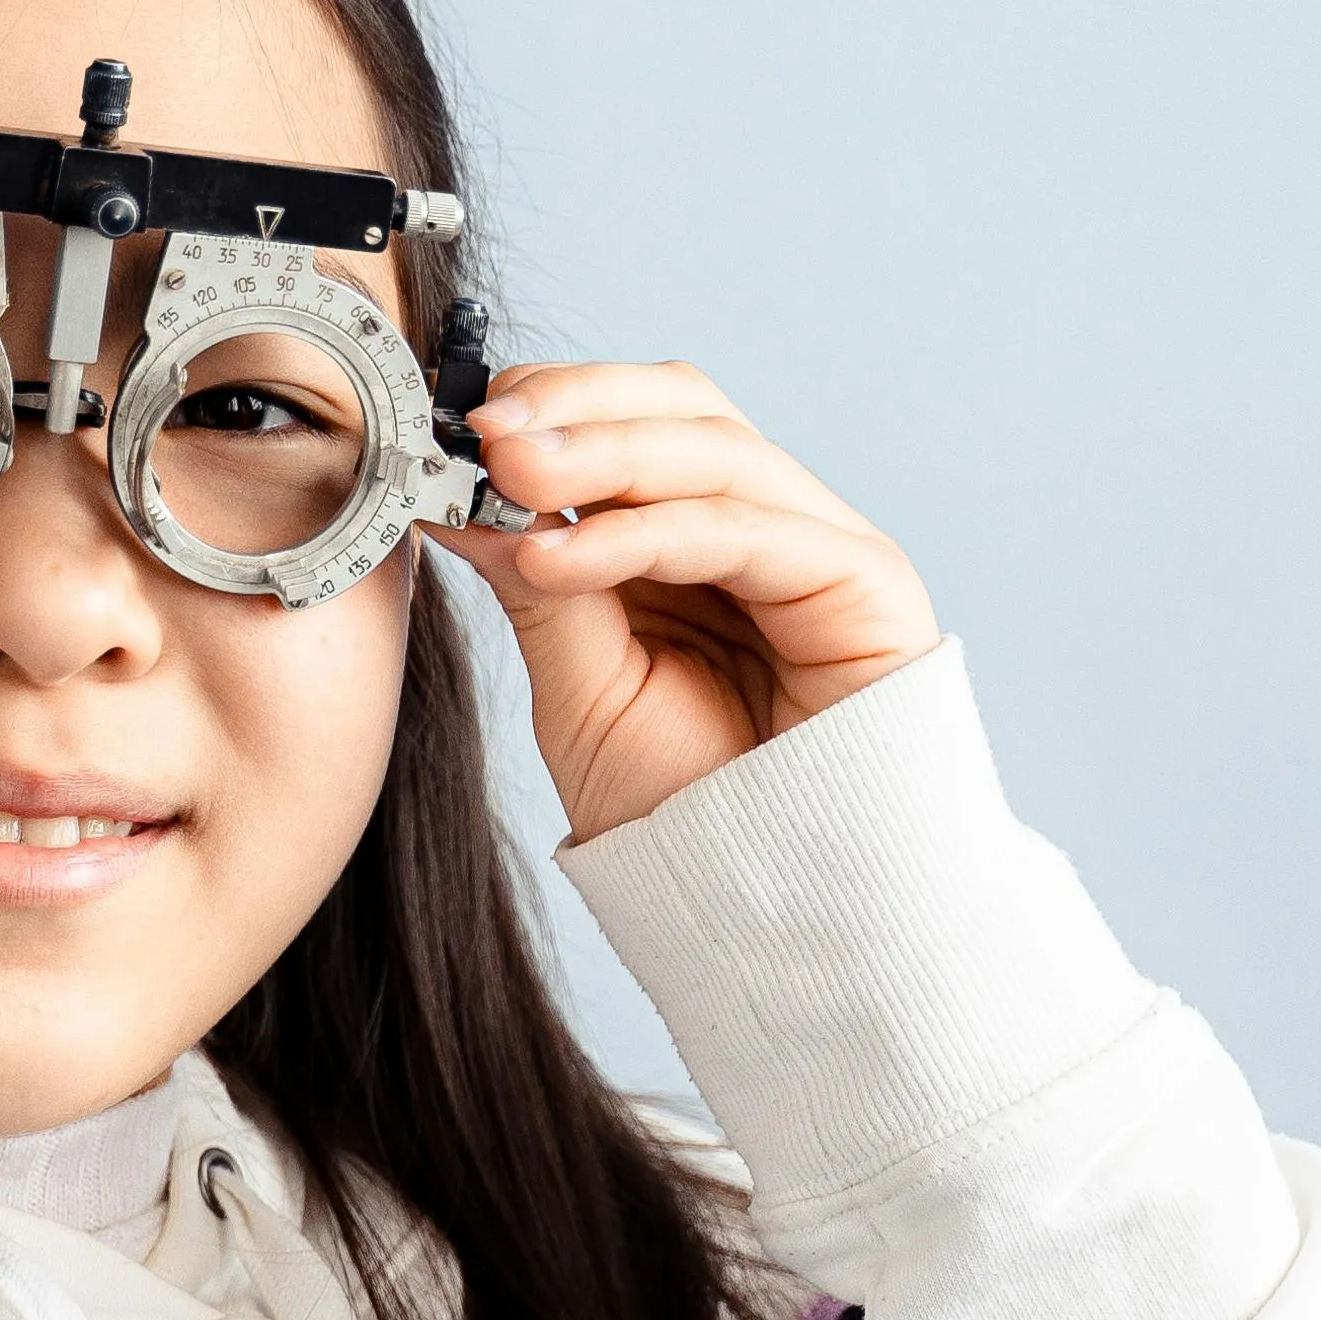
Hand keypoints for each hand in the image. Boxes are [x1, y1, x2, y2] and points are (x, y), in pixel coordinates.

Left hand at [441, 362, 940, 847]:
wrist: (768, 916)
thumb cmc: (688, 816)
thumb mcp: (583, 689)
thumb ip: (536, 586)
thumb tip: (457, 499)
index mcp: (698, 543)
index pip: (637, 423)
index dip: (556, 404)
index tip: (461, 422)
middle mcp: (765, 528)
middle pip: (684, 405)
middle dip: (578, 407)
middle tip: (486, 431)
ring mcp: (820, 547)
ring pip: (712, 450)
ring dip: (600, 454)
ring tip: (507, 478)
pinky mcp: (862, 581)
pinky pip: (742, 530)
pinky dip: (642, 534)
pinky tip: (559, 558)